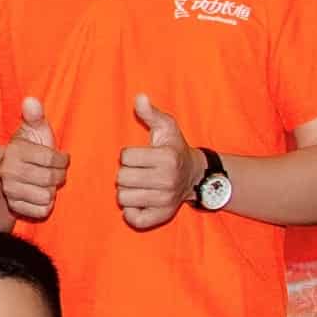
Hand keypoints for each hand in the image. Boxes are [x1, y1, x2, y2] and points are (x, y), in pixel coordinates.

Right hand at [0, 94, 67, 223]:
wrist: (10, 171)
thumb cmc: (28, 148)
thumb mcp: (33, 130)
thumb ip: (35, 116)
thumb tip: (31, 100)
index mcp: (15, 151)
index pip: (51, 160)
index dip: (62, 160)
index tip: (61, 158)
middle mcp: (9, 172)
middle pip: (50, 179)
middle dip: (58, 175)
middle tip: (55, 171)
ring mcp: (10, 191)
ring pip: (47, 196)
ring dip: (52, 190)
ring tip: (47, 182)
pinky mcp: (15, 207)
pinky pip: (41, 210)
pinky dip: (46, 204)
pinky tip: (41, 194)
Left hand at [115, 93, 194, 232]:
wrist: (195, 176)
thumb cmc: (175, 148)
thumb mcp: (167, 128)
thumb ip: (151, 113)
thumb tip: (139, 97)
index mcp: (166, 158)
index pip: (125, 157)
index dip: (128, 155)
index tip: (141, 156)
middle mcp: (167, 180)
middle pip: (121, 178)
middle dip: (126, 173)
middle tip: (140, 171)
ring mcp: (165, 200)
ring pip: (123, 198)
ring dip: (127, 191)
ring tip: (140, 185)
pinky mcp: (161, 215)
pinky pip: (135, 219)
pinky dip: (131, 212)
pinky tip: (137, 201)